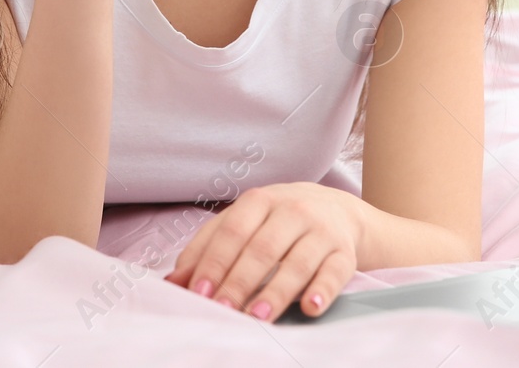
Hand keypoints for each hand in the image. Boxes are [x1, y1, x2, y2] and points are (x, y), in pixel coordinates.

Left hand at [163, 182, 365, 321]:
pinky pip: (335, 272)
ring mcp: (321, 231)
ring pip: (297, 262)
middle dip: (239, 282)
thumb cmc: (277, 221)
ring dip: (277, 291)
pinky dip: (323, 290)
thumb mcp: (243, 223)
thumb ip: (207, 249)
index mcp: (259, 201)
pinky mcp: (345, 252)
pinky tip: (311, 307)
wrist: (337, 209)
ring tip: (258, 316)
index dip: (214, 263)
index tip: (199, 293)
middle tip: (223, 311)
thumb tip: (173, 282)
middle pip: (262, 249)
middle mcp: (292, 210)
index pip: (232, 232)